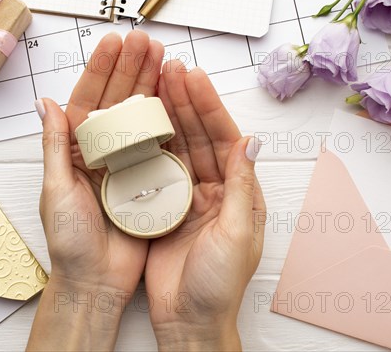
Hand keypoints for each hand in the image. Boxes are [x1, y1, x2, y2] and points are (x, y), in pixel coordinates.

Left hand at [27, 31, 164, 350]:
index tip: (116, 43)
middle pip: (116, 103)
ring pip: (139, 118)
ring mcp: (126, 165)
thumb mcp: (56, 191)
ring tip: (164, 59)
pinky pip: (159, 146)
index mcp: (74, 151)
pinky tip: (176, 99)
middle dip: (130, 70)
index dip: (101, 70)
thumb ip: (54, 147)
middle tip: (146, 41)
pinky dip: (167, 122)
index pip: (88, 101)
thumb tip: (47, 102)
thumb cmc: (69, 241)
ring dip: (151, 87)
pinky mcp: (148, 180)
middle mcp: (100, 153)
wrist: (96, 281)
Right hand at [146, 61, 266, 350]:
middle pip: (199, 137)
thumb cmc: (217, 285)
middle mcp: (213, 190)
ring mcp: (186, 198)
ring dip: (168, 117)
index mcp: (237, 194)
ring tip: (156, 85)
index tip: (194, 79)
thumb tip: (251, 142)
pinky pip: (157, 169)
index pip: (225, 140)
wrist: (188, 320)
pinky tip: (140, 123)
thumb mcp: (235, 233)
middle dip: (186, 102)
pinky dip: (149, 145)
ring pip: (178, 147)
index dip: (209, 108)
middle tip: (171, 70)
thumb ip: (239, 186)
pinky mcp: (163, 209)